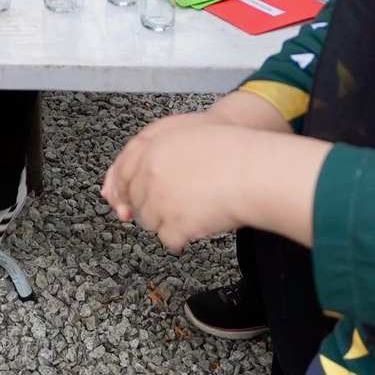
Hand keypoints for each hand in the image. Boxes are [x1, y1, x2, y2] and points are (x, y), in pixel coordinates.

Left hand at [102, 114, 326, 250]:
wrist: (252, 172)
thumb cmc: (230, 150)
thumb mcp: (187, 135)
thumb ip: (158, 149)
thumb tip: (133, 176)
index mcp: (150, 150)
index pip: (122, 173)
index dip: (124, 189)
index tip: (126, 200)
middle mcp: (149, 176)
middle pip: (137, 200)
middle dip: (151, 205)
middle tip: (176, 205)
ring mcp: (160, 202)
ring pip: (150, 222)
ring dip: (168, 221)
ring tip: (194, 211)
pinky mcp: (174, 226)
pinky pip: (169, 239)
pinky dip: (182, 236)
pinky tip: (200, 224)